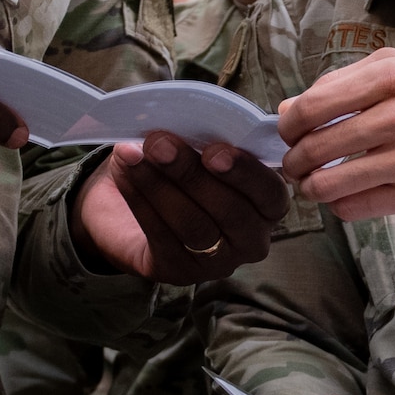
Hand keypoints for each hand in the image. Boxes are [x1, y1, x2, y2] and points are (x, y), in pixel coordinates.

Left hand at [71, 132, 286, 281]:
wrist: (132, 204)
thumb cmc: (181, 167)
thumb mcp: (198, 147)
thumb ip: (204, 138)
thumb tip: (184, 121)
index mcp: (267, 203)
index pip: (269, 192)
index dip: (244, 172)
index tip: (213, 150)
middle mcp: (251, 239)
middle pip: (229, 211)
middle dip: (190, 174)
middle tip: (158, 144)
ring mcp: (217, 261)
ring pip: (194, 225)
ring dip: (159, 186)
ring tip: (134, 154)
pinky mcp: (179, 272)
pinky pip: (161, 237)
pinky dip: (140, 201)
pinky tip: (125, 174)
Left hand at [276, 48, 394, 220]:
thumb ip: (343, 84)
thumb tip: (287, 109)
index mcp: (393, 76)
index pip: (314, 105)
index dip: (289, 124)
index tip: (288, 132)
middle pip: (317, 145)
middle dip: (294, 160)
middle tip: (294, 164)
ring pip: (331, 182)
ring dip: (311, 187)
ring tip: (312, 183)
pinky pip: (356, 207)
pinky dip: (339, 205)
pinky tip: (343, 197)